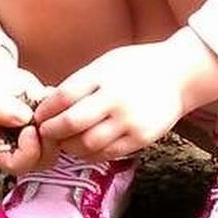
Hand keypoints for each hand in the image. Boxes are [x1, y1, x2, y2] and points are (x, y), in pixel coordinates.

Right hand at [0, 46, 51, 175]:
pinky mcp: (48, 124)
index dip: (29, 151)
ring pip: (58, 145)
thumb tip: (24, 118)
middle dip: (48, 140)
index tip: (30, 128)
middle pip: (43, 160)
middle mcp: (18, 150)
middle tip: (44, 117)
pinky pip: (65, 126)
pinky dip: (62, 110)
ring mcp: (35, 138)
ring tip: (44, 103)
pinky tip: (46, 93)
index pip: (18, 165)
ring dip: (57, 124)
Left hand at [31, 42, 189, 160]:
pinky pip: (108, 153)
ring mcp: (130, 121)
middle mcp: (117, 99)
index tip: (38, 116)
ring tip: (65, 142)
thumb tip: (51, 103)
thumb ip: (82, 83)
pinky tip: (85, 147)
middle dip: (53, 131)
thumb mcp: (106, 63)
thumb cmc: (137, 67)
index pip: (65, 96)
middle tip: (46, 133)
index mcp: (105, 76)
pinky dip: (91, 154)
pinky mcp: (141, 139)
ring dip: (70, 146)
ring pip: (88, 144)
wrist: (178, 76)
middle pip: (73, 122)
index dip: (46, 110)